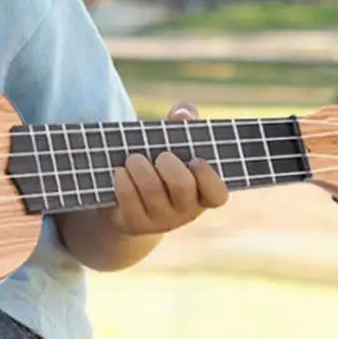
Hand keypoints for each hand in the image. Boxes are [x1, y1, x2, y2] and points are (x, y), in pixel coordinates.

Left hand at [106, 102, 228, 235]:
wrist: (126, 201)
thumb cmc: (159, 165)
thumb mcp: (174, 144)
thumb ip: (183, 122)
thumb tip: (182, 114)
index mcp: (202, 194)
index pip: (217, 195)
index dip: (208, 177)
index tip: (195, 159)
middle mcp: (185, 212)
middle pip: (182, 187)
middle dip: (168, 164)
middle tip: (160, 156)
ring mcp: (160, 221)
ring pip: (152, 190)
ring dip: (140, 166)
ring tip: (134, 158)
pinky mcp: (135, 224)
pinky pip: (129, 198)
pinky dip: (123, 179)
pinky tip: (120, 171)